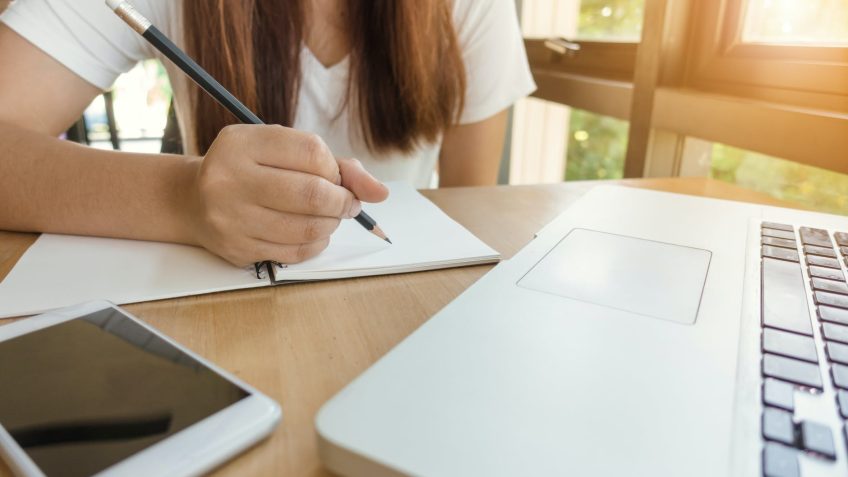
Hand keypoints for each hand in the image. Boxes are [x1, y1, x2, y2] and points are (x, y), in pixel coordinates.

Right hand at [184, 124, 388, 266]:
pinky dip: (316, 242)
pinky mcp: (237, 248)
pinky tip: (312, 232)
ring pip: (308, 227)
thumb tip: (379, 192)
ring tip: (329, 216)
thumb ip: (334, 164)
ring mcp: (231, 217)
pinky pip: (295, 252)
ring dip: (332, 223)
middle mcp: (229, 178)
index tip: (336, 177)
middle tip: (347, 203)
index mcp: (242, 142)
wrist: (193, 200)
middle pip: (313, 194)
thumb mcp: (280, 150)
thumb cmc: (250, 170)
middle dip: (343, 201)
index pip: (312, 152)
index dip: (336, 168)